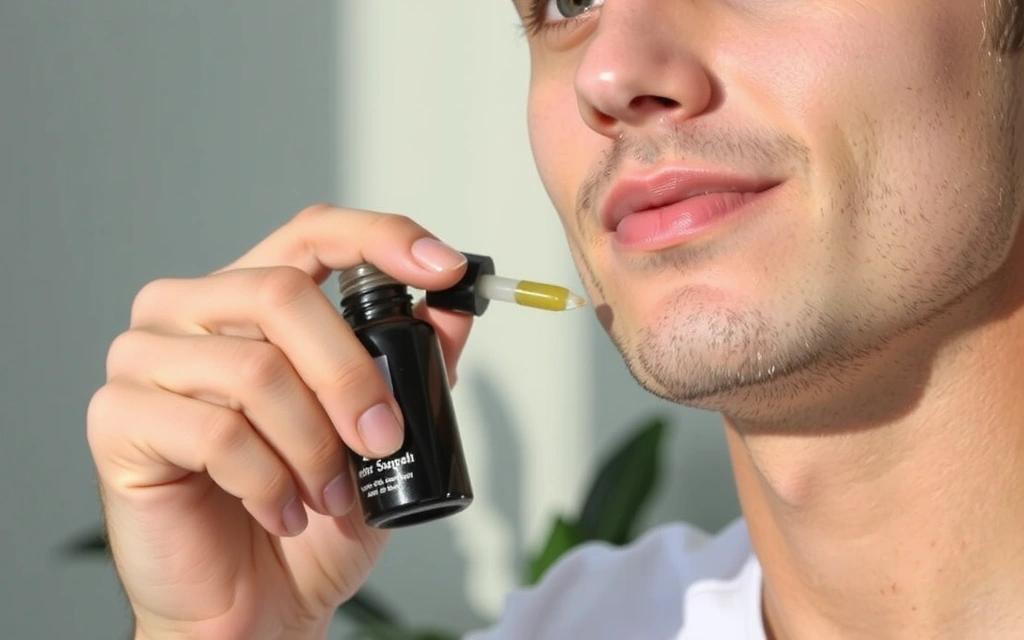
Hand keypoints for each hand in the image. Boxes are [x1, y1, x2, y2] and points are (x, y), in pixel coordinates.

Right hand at [87, 205, 472, 639]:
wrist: (254, 607)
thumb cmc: (310, 520)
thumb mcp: (384, 436)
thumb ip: (414, 365)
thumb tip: (454, 308)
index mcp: (251, 301)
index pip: (313, 232)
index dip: (382, 238)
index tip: (445, 269)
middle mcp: (190, 313)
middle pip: (283, 294)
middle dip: (352, 375)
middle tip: (382, 438)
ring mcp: (145, 360)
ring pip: (255, 369)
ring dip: (313, 445)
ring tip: (327, 494)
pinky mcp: (118, 419)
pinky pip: (217, 432)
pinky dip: (268, 481)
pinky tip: (278, 510)